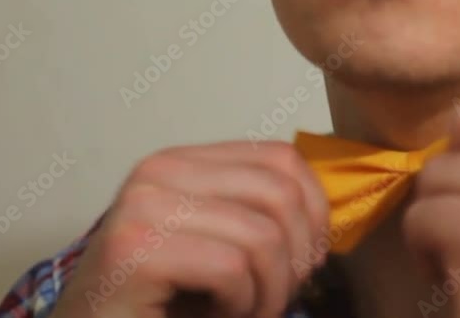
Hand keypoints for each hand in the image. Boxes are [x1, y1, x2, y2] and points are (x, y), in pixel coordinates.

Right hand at [49, 141, 329, 317]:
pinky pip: (231, 269)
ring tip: (245, 312)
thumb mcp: (219, 244)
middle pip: (280, 194)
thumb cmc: (162, 303)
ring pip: (263, 236)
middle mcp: (159, 170)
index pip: (281, 158)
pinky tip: (216, 316)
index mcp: (184, 161)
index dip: (314, 211)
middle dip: (296, 258)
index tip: (308, 259)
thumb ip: (257, 215)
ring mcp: (144, 205)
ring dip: (269, 292)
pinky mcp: (136, 249)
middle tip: (275, 298)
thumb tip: (324, 217)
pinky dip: (241, 306)